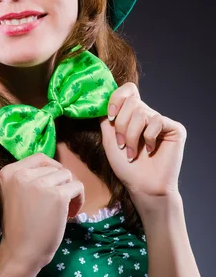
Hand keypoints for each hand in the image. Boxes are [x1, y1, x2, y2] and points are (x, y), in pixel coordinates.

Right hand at [0, 152, 84, 271]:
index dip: (51, 170)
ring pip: (67, 176)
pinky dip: (79, 199)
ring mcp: (40, 184)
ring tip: (64, 210)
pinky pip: (78, 187)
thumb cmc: (20, 227)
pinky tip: (71, 214)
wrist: (20, 253)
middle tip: (58, 204)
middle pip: (55, 168)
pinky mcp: (57, 195)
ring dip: (70, 192)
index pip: (39, 158)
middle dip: (60, 184)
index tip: (53, 187)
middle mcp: (22, 174)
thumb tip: (57, 168)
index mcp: (9, 172)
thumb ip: (29, 178)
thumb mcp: (16, 193)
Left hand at [99, 83, 186, 203]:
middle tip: (121, 144)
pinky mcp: (175, 129)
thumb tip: (101, 100)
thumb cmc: (126, 166)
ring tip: (132, 152)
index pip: (128, 90)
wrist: (142, 186)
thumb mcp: (109, 138)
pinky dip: (149, 137)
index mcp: (132, 114)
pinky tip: (151, 150)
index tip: (110, 116)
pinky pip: (157, 121)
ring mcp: (161, 121)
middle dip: (121, 125)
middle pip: (131, 102)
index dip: (117, 98)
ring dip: (132, 135)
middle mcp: (148, 114)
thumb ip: (106, 118)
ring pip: (141, 113)